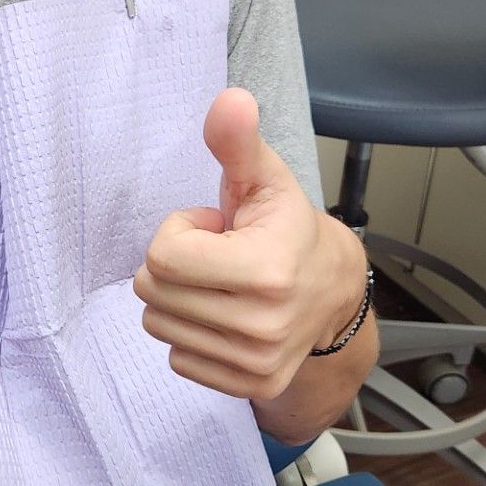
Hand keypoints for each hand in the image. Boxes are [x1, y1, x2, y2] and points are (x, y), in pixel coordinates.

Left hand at [134, 88, 361, 402]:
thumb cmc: (287, 229)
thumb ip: (238, 142)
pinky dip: (191, 332)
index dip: (179, 232)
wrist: (332, 294)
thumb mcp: (265, 178)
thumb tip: (230, 100)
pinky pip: (177, 357)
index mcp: (265, 271)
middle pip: (153, 290)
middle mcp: (262, 325)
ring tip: (223, 281)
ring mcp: (256, 362)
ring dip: (180, 298)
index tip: (214, 228)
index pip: (162, 256)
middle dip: (175, 263)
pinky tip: (225, 313)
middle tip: (219, 256)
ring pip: (158, 324)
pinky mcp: (249, 385)